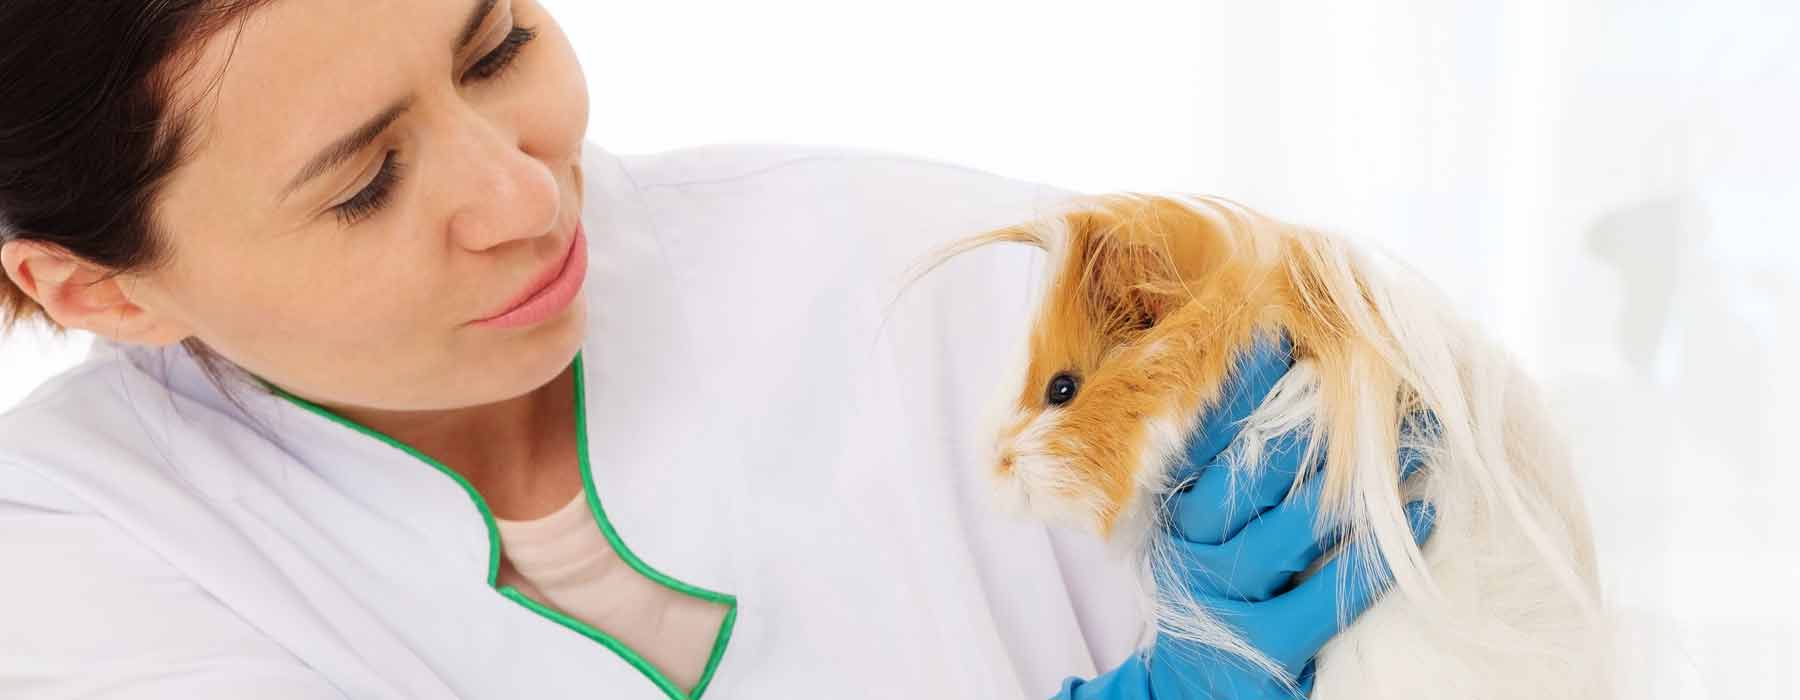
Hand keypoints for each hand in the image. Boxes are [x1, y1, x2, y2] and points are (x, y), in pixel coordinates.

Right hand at [1055, 334, 1435, 699]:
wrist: (1184, 697)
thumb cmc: (1215, 594)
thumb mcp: (1204, 531)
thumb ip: (1230, 474)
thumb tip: (1290, 380)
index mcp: (1177, 507)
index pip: (1205, 435)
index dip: (1241, 386)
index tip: (1281, 335)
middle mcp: (1193, 545)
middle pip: (1251, 471)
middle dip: (1317, 420)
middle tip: (1381, 376)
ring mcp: (1226, 596)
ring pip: (1292, 526)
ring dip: (1363, 481)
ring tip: (1423, 439)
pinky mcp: (1264, 646)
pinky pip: (1328, 593)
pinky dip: (1380, 554)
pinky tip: (1426, 519)